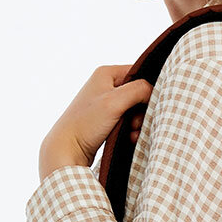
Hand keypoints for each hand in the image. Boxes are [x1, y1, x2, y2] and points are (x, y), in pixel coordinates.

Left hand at [38, 64, 153, 181]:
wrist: (67, 149)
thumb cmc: (86, 124)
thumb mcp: (115, 101)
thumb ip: (139, 90)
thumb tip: (154, 91)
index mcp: (106, 73)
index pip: (140, 71)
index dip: (148, 88)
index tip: (148, 104)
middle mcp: (106, 85)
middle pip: (139, 92)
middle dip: (143, 110)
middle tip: (136, 123)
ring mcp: (106, 102)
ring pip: (135, 108)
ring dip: (139, 122)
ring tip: (132, 133)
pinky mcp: (106, 119)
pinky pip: (128, 120)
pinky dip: (132, 129)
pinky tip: (130, 138)